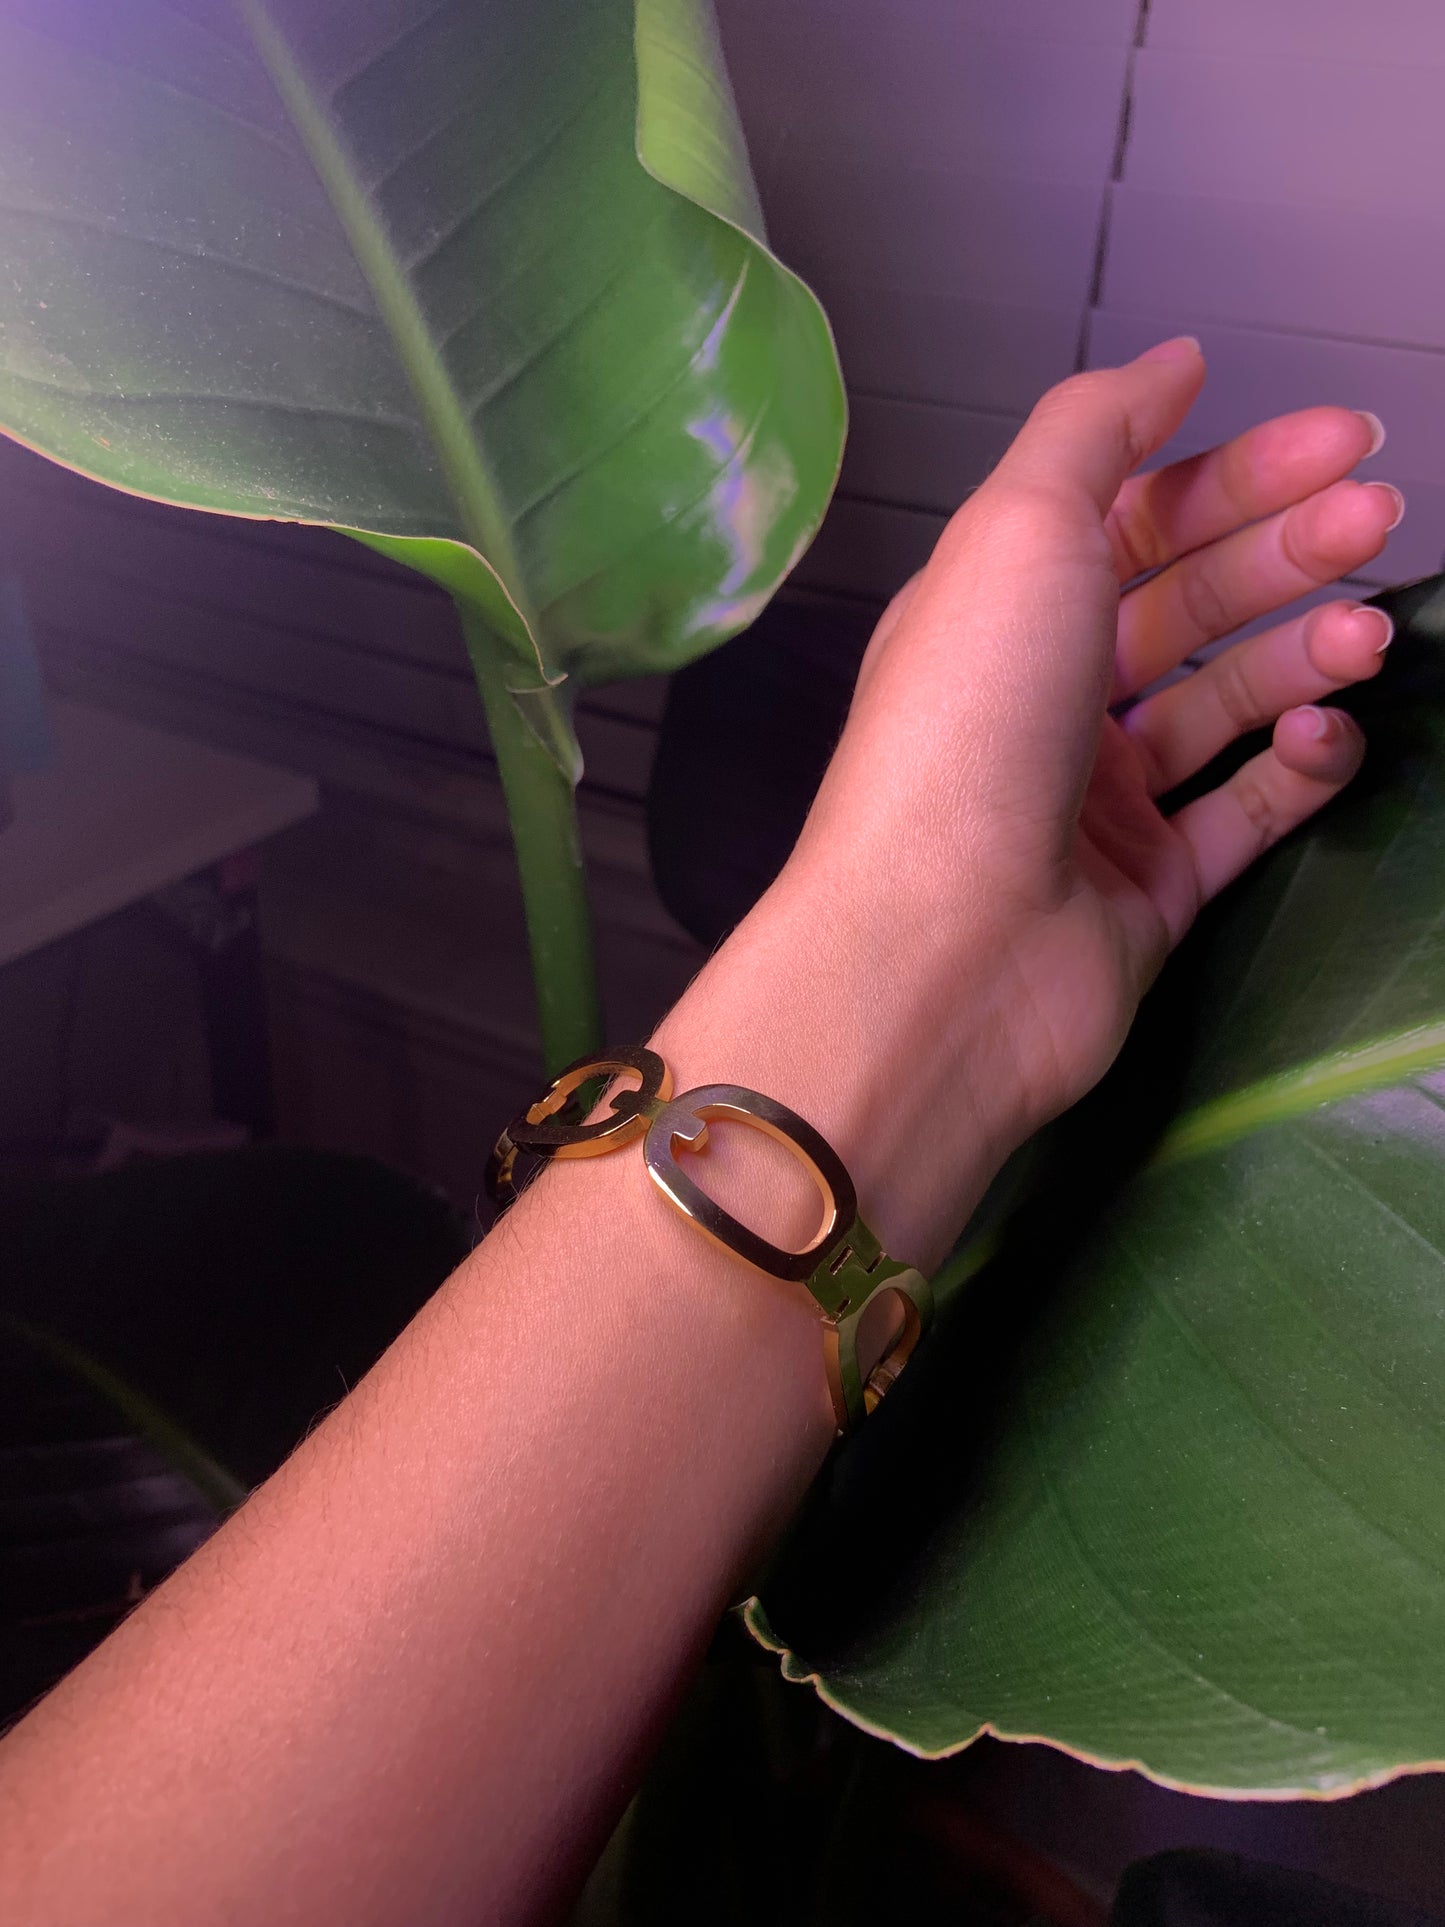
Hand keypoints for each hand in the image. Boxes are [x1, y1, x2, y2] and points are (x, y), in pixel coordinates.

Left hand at [685, 340, 1401, 1265]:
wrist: (943, 948)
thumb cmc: (968, 725)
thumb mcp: (1016, 531)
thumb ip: (1092, 431)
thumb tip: (1173, 360)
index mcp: (999, 609)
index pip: (1133, 518)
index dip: (1236, 472)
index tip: (1343, 441)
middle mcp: (1045, 699)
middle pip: (1189, 603)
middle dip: (1287, 553)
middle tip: (1377, 519)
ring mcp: (1098, 801)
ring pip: (1226, 704)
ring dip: (1303, 656)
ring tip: (1370, 637)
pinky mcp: (1152, 891)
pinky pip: (1246, 811)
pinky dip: (1296, 766)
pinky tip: (1328, 731)